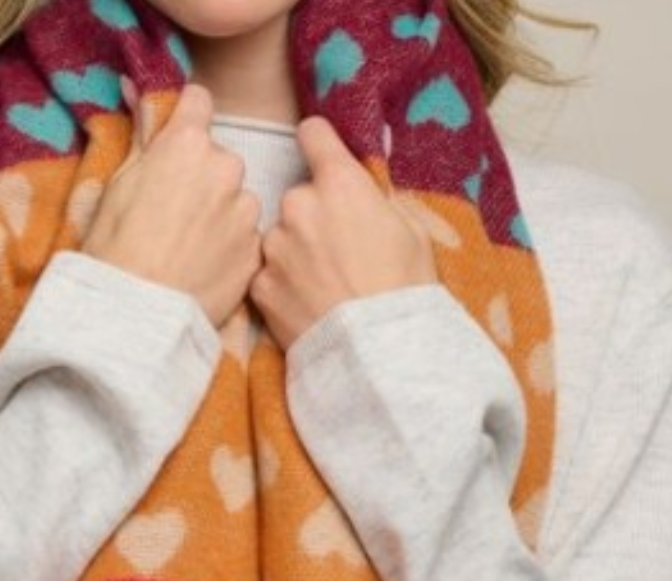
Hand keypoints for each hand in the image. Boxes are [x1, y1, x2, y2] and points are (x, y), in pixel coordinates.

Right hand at [79, 79, 264, 333]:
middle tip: (174, 215)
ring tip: (190, 250)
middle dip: (202, 178)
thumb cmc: (116, 250)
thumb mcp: (118, 184)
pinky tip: (203, 269)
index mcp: (188, 143)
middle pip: (219, 159)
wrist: (137, 318)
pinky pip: (245, 239)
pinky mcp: (254, 251)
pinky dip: (229, 250)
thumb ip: (142, 137)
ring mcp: (245, 212)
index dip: (187, 120)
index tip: (178, 140)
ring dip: (220, 216)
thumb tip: (139, 93)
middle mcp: (226, 168)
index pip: (199, 101)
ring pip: (236, 201)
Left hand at [247, 115, 439, 351]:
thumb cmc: (403, 291)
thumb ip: (378, 200)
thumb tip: (367, 190)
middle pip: (298, 196)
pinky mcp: (260, 287)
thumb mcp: (411, 230)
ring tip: (323, 285)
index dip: (318, 143)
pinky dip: (282, 286)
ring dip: (295, 253)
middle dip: (313, 216)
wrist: (377, 354)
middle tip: (338, 251)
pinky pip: (268, 275)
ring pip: (280, 238)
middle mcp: (298, 205)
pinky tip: (307, 304)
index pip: (313, 134)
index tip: (319, 151)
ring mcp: (275, 247)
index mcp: (339, 183)